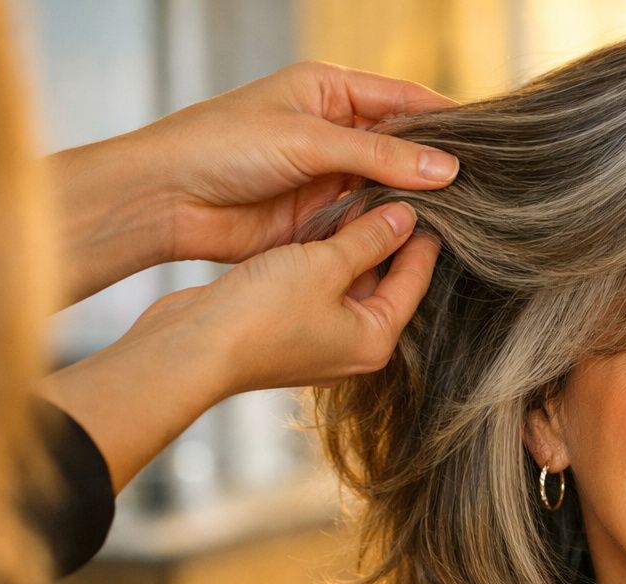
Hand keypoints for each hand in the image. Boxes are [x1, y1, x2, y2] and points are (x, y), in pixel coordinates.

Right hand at [40, 201, 437, 490]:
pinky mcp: (287, 330)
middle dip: (388, 240)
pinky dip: (324, 259)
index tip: (433, 207)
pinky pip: (318, 288)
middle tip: (397, 194)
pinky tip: (321, 225)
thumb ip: (367, 240)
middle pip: (384, 284)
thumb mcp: (325, 265)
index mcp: (375, 340)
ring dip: (354, 245)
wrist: (193, 347)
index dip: (422, 241)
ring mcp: (319, 341)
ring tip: (361, 198)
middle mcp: (353, 347)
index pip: (413, 283)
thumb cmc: (261, 314)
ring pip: (349, 283)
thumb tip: (404, 218)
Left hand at [53, 62, 456, 302]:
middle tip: (488, 188)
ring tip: (468, 218)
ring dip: (419, 203)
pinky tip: (426, 241)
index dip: (447, 118)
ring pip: (391, 188)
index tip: (491, 141)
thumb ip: (381, 155)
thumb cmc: (223, 146)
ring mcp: (330, 177)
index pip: (405, 99)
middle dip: (439, 166)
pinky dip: (394, 231)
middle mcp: (334, 131)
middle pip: (404, 147)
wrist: (167, 199)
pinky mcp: (322, 219)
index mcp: (329, 91)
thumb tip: (449, 168)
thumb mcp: (309, 140)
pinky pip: (370, 222)